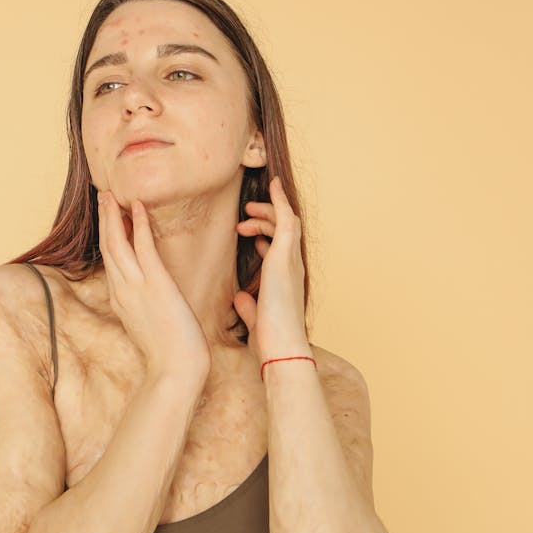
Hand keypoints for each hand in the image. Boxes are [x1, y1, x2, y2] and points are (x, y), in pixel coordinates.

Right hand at [97, 190, 211, 382]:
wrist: (176, 371)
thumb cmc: (170, 355)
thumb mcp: (151, 326)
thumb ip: (146, 308)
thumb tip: (152, 300)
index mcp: (122, 300)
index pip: (110, 262)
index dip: (107, 237)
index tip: (108, 218)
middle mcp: (123, 291)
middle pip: (106, 247)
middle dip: (104, 220)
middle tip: (103, 196)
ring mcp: (136, 287)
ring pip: (116, 243)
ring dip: (113, 216)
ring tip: (111, 195)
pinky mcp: (155, 284)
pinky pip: (143, 247)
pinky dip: (139, 224)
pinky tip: (137, 206)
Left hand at [232, 175, 310, 369]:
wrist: (281, 347)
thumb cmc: (270, 339)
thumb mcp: (256, 318)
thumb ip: (249, 306)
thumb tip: (240, 298)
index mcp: (286, 281)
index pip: (280, 250)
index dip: (266, 237)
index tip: (250, 232)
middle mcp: (293, 267)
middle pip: (285, 231)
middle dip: (266, 219)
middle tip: (245, 216)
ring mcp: (291, 260)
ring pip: (285, 222)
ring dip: (266, 213)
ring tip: (246, 213)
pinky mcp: (285, 255)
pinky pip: (286, 219)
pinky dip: (280, 201)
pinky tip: (272, 185)